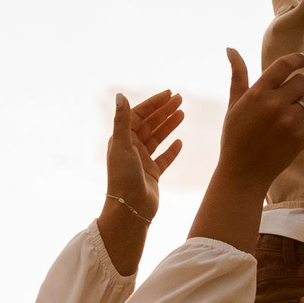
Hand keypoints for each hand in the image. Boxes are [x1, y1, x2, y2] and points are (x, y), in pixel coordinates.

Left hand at [103, 88, 182, 224]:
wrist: (130, 208)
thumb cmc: (123, 177)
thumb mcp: (122, 145)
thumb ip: (122, 120)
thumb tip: (120, 94)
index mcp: (122, 139)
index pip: (139, 115)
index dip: (153, 103)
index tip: (168, 94)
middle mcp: (131, 148)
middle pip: (150, 124)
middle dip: (164, 111)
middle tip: (180, 99)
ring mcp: (143, 161)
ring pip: (158, 138)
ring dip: (169, 125)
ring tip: (183, 114)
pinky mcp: (153, 174)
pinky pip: (164, 158)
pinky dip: (171, 150)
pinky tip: (180, 142)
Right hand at [189, 49, 303, 251]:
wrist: (243, 172)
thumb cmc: (235, 137)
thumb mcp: (234, 104)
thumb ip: (238, 75)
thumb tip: (231, 48)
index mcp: (258, 93)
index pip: (284, 66)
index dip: (297, 59)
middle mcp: (275, 104)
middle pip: (302, 81)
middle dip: (303, 83)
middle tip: (299, 91)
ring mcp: (290, 121)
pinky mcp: (302, 137)